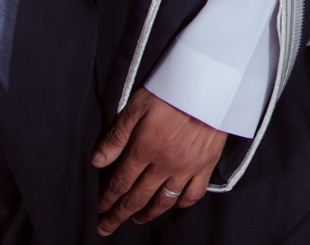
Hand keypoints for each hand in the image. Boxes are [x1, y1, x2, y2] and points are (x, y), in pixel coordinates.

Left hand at [91, 89, 226, 234]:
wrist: (213, 83)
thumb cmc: (173, 89)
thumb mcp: (137, 104)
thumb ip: (117, 135)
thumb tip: (97, 161)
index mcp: (144, 148)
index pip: (120, 183)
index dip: (107, 200)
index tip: (98, 210)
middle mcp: (164, 163)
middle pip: (137, 198)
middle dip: (118, 215)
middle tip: (107, 226)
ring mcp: (186, 167)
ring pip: (163, 201)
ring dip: (147, 214)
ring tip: (136, 220)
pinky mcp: (206, 165)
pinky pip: (193, 194)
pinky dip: (181, 204)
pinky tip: (172, 205)